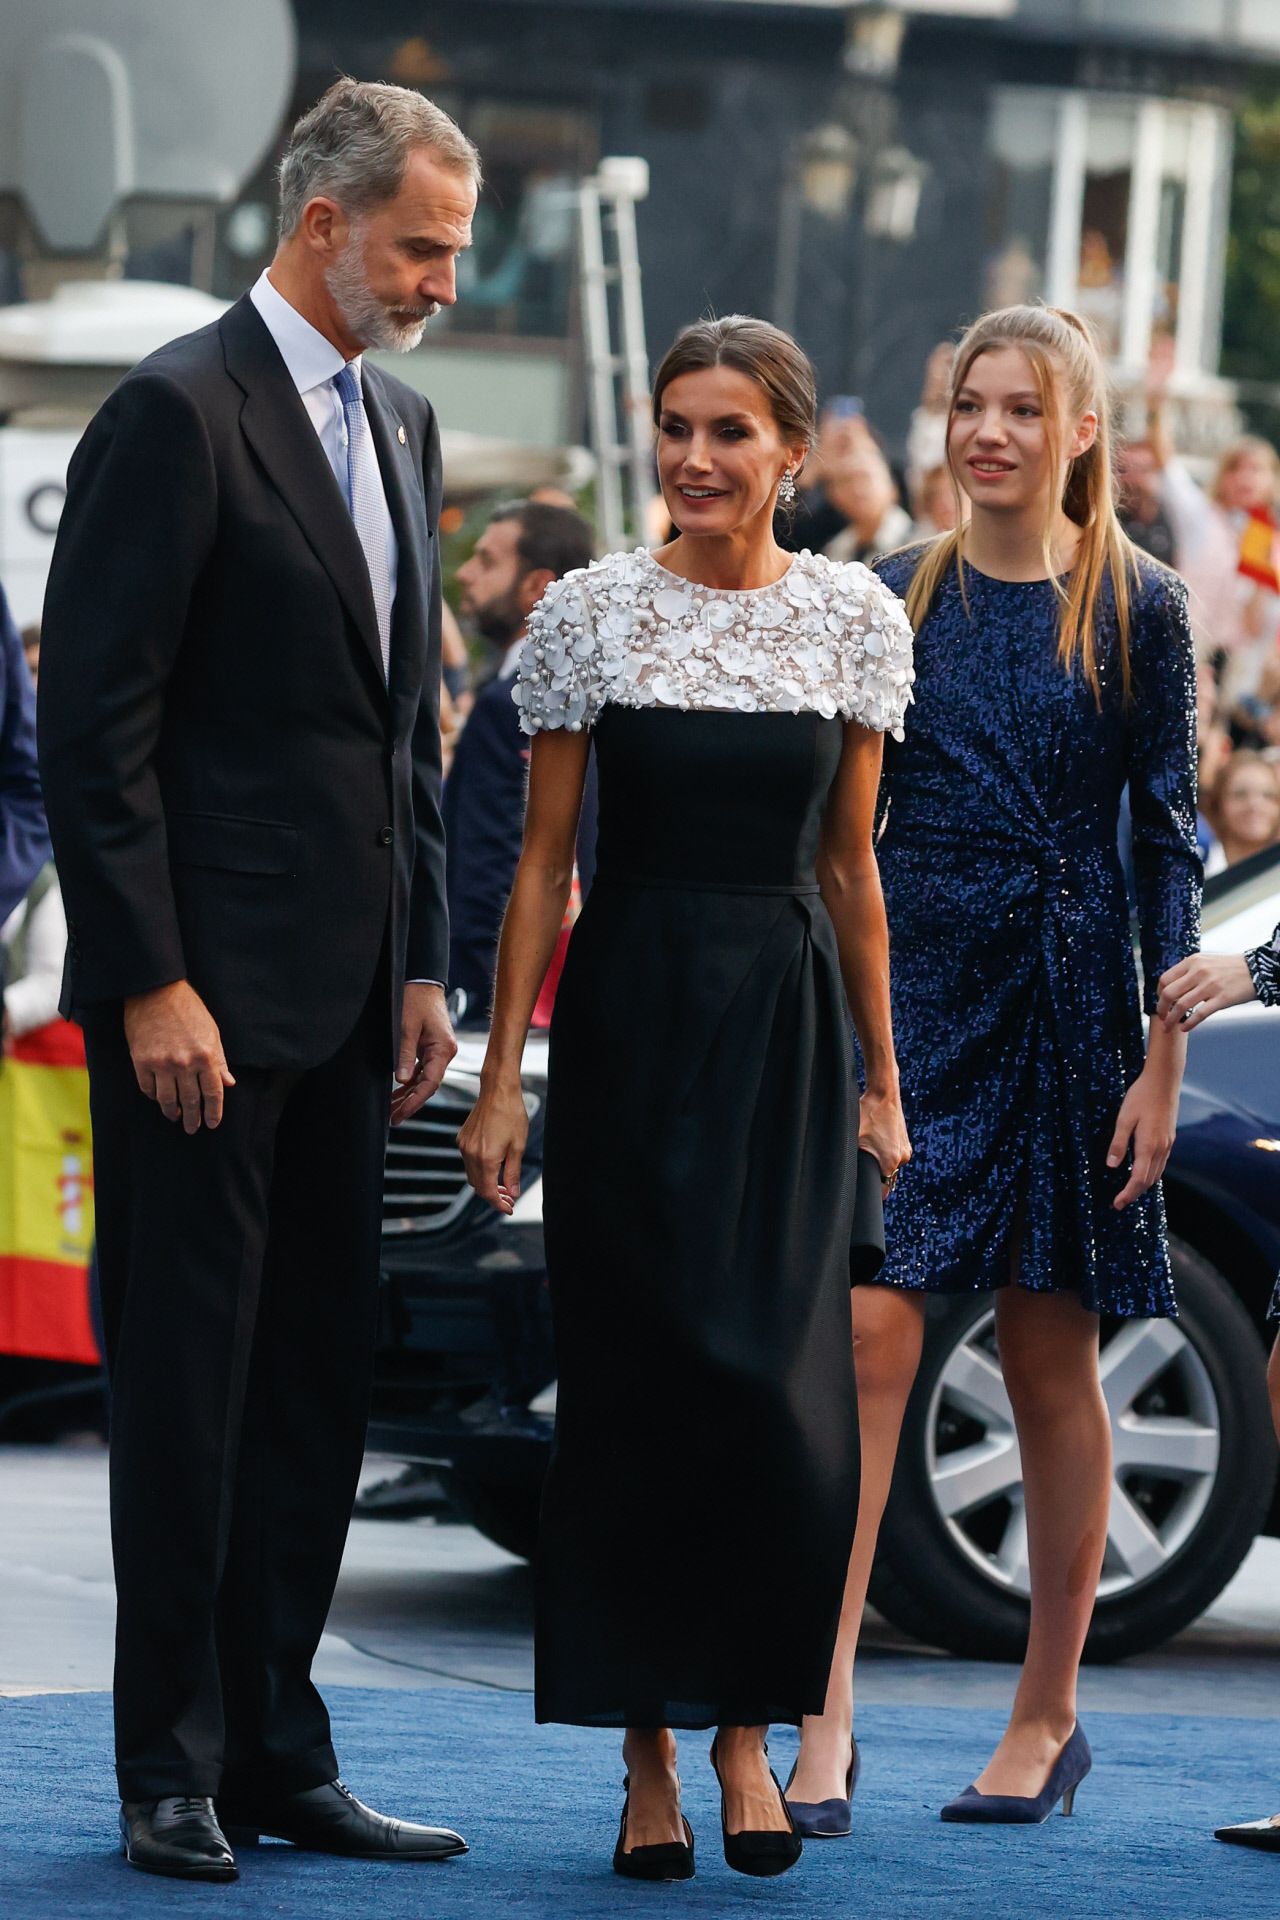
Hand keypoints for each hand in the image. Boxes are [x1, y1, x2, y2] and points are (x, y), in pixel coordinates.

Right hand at [123, 980, 234, 1132]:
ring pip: (167, 1099)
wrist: (155, 991)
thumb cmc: (188, 1009)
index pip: (213, 1093)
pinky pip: (147, 1088)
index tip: (212, 1123)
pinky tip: (158, 1099)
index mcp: (206, 1056)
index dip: (214, 1111)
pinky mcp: (141, 1061)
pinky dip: (153, 1097)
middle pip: (191, 1100)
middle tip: (193, 1129)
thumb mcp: (211, 1032)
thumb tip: (228, 1083)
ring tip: (175, 1117)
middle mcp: (185, 1063)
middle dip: (193, 1118)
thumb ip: (219, 1060)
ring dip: (172, 1112)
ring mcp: (161, 1064)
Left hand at [391, 982, 457, 1125]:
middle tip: (393, 1119)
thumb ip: (405, 1054)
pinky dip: (410, 1083)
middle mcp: (443, 1053)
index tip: (400, 1114)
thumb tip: (401, 1080)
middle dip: (410, 1104)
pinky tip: (398, 1094)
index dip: (415, 1102)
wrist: (422, 983)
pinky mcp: (430, 1049)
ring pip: (423, 1081)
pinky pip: (421, 1072)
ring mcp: (437, 1052)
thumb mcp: (407, 1027)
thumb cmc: (416, 1000)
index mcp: (442, 1049)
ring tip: (392, 1111)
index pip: (430, 1084)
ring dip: (408, 1096)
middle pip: (428, 1086)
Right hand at [457, 1075, 528, 1214]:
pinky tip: (493, 1165)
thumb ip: (513, 1173)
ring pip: (471, 1175)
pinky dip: (479, 1169)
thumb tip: (512, 1193)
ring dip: (485, 1182)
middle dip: (492, 1195)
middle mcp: (470, 1154)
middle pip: (477, 1186)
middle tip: (508, 1198)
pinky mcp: (462, 1138)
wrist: (498, 1090)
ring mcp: (464, 1146)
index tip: (508, 1208)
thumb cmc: (511, 1114)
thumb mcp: (518, 1146)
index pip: (487, 1192)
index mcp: (485, 1158)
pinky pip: (468, 1161)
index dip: (498, 1204)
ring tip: (502, 1184)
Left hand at [859, 1085, 911, 1194]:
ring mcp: (906, 1151)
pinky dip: (886, 1154)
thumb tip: (839, 1172)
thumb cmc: (867, 1113)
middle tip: (863, 1163)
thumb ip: (849, 1156)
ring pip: (891, 1167)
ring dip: (881, 1164)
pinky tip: (876, 1142)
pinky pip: (895, 1157)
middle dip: (875, 1175)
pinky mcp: (906, 1143)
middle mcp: (902, 1158)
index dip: (872, 1190)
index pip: (883, 1189)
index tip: (862, 1187)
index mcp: (890, 1161)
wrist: (883, 1095)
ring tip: (870, 1148)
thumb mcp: (854, 1136)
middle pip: (887, 1178)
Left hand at [1107, 1066, 1178, 1209]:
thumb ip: (1118, 1144)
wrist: (1164, 1081)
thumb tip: (1111, 1166)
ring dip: (1143, 1185)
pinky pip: (1161, 1163)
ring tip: (1129, 1191)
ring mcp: (1167, 1144)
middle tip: (1119, 1202)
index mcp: (1148, 1146)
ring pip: (1157, 1173)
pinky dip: (1151, 1174)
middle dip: (1134, 1193)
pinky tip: (1143, 1172)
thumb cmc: (1141, 1097)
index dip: (1128, 1194)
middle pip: (1149, 1181)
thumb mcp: (1124, 1119)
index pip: (1139, 1179)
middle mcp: (1161, 1148)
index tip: (1117, 1203)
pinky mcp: (1169, 1138)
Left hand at [1156, 951, 1255, 1032]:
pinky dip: (1189, 1024)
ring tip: (1169, 1027)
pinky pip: (1199, 1014)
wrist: (1256, 970)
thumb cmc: (1228, 968)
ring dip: (1171, 1020)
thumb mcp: (1205, 962)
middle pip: (1169, 993)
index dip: (1158, 994)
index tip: (1161, 1002)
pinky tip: (1185, 1029)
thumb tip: (1169, 988)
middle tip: (1162, 1018)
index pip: (1165, 979)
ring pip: (1181, 1006)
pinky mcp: (1221, 998)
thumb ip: (1188, 972)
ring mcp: (1210, 986)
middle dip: (1161, 1009)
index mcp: (1192, 961)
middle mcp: (1199, 972)